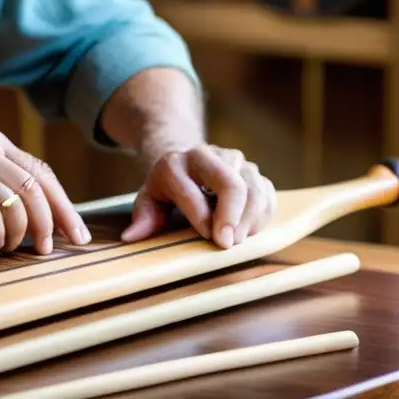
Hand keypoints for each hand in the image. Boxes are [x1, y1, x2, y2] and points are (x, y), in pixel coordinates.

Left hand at [121, 144, 277, 248]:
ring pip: (253, 187)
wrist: (188, 163)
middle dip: (231, 216)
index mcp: (174, 162)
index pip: (189, 189)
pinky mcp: (253, 171)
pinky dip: (263, 215)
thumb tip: (130, 237)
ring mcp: (233, 160)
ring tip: (239, 240)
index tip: (209, 238)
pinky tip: (249, 230)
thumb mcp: (149, 198)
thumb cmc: (167, 188)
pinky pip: (267, 192)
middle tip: (228, 244)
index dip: (200, 215)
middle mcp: (206, 155)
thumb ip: (143, 217)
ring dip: (250, 219)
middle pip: (230, 183)